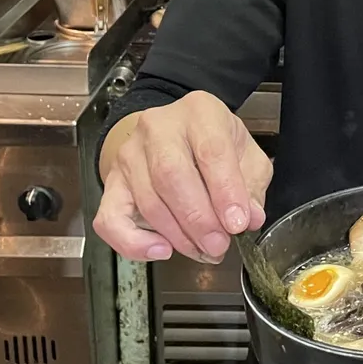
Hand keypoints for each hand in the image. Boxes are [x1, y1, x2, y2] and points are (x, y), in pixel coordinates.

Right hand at [94, 92, 271, 263]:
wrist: (175, 136)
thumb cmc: (213, 145)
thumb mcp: (246, 155)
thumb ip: (251, 186)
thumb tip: (250, 218)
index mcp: (200, 112)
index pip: (211, 150)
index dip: (225, 191)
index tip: (237, 223)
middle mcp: (159, 127)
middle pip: (171, 174)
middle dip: (198, 219)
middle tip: (219, 245)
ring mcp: (130, 154)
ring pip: (148, 200)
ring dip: (177, 235)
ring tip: (202, 249)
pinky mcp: (112, 182)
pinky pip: (111, 218)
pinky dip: (133, 243)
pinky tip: (160, 251)